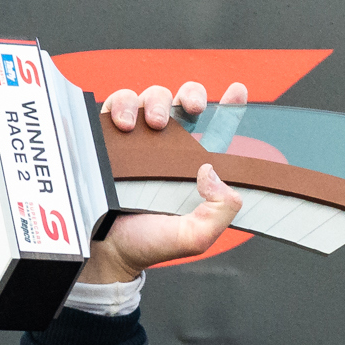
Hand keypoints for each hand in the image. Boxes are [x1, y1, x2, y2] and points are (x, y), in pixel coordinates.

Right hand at [82, 84, 244, 281]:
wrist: (107, 252)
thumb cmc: (149, 243)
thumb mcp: (195, 236)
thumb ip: (220, 211)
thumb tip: (212, 172)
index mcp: (194, 165)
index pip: (217, 129)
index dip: (229, 107)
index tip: (237, 92)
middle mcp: (168, 148)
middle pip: (183, 102)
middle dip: (191, 94)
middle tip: (193, 108)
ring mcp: (138, 140)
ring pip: (151, 97)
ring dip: (156, 100)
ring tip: (153, 124)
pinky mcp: (109, 137)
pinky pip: (115, 104)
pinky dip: (121, 104)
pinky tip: (124, 124)